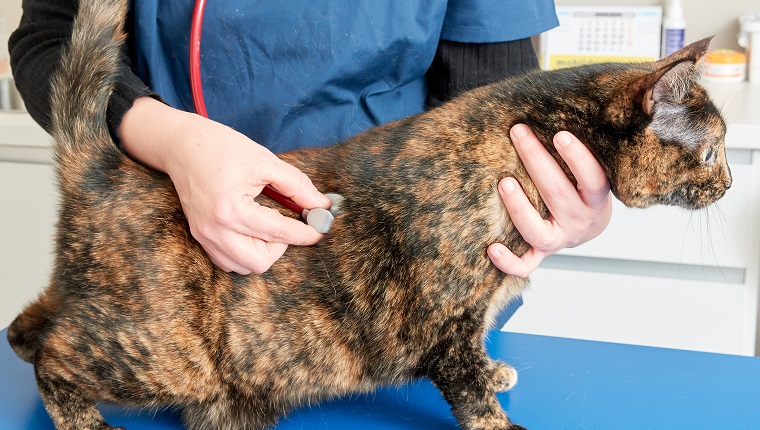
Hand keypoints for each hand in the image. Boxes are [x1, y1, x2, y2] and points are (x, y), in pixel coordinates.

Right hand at [119, 97, 329, 273]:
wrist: (182, 144)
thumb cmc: (222, 147)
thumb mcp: (265, 161)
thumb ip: (297, 185)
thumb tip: (321, 206)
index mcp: (231, 210)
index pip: (279, 233)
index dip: (306, 232)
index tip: (322, 228)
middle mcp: (214, 230)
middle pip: (260, 262)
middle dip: (281, 247)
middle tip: (288, 224)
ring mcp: (204, 236)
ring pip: (242, 267)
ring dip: (262, 252)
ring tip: (267, 226)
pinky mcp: (199, 236)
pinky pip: (227, 261)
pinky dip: (244, 254)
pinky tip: (252, 231)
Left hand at [488, 124, 611, 276]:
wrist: (587, 226)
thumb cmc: (581, 188)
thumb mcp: (590, 170)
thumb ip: (577, 149)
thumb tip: (554, 103)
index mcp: (596, 199)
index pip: (593, 178)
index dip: (578, 158)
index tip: (560, 134)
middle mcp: (579, 222)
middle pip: (558, 194)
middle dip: (536, 161)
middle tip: (518, 132)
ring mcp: (559, 240)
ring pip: (538, 231)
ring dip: (519, 208)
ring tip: (503, 182)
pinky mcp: (541, 254)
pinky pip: (525, 265)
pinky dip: (509, 262)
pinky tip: (492, 247)